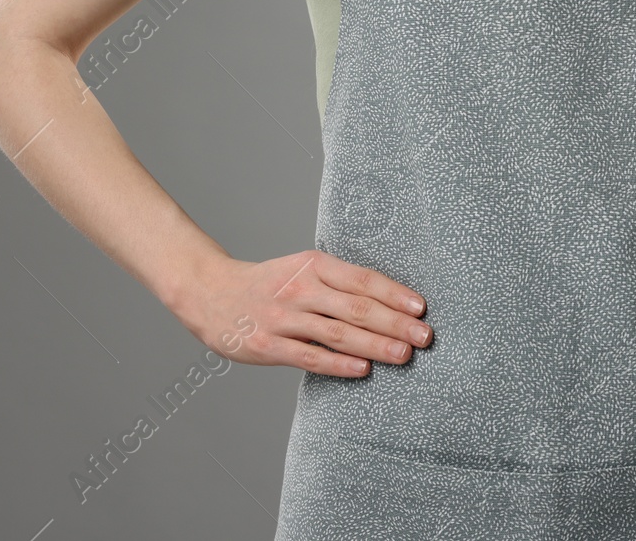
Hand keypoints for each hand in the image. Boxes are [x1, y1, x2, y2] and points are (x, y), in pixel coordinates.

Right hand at [176, 250, 432, 377]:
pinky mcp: (269, 345)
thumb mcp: (302, 268)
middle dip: (395, 323)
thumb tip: (390, 303)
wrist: (210, 292)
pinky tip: (364, 370)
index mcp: (313, 265)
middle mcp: (301, 289)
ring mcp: (284, 318)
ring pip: (338, 333)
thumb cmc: (269, 283)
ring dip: (375, 345)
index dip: (395, 294)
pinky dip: (340, 365)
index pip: (363, 280)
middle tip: (425, 337)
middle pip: (357, 307)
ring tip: (404, 355)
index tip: (421, 309)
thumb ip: (338, 283)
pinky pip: (311, 357)